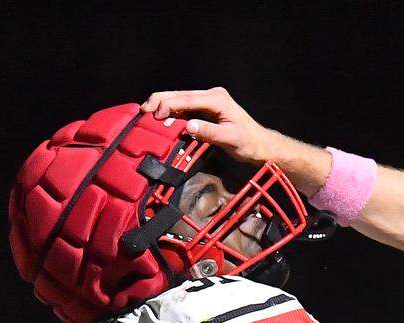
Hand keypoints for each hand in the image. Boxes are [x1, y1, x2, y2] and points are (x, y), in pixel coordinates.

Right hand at [141, 87, 277, 164]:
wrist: (261, 146)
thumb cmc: (248, 143)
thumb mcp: (230, 139)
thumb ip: (209, 132)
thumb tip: (189, 126)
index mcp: (217, 99)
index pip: (187, 99)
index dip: (168, 105)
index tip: (153, 114)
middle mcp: (212, 96)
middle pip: (180, 95)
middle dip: (160, 101)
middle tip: (142, 111)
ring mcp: (208, 101)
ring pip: (180, 99)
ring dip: (163, 106)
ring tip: (146, 114)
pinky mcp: (206, 109)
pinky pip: (185, 108)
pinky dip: (172, 112)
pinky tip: (160, 118)